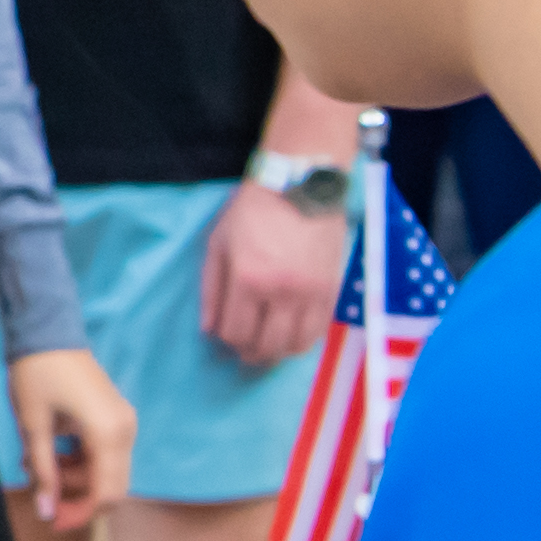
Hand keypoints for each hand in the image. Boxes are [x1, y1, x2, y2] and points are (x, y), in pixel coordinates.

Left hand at [5, 348, 138, 534]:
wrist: (48, 331)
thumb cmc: (37, 374)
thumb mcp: (34, 427)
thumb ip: (43, 472)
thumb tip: (46, 513)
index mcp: (108, 434)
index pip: (107, 494)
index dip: (81, 514)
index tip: (53, 522)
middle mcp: (125, 431)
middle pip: (111, 487)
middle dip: (77, 499)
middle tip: (42, 500)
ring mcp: (124, 422)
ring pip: (107, 471)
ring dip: (74, 479)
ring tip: (36, 466)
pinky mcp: (116, 417)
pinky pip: (104, 454)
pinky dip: (80, 462)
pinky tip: (51, 454)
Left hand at [194, 183, 339, 372]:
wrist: (301, 187)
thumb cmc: (252, 212)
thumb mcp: (218, 243)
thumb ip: (211, 289)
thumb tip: (208, 329)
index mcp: (248, 279)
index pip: (235, 332)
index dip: (227, 341)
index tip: (225, 336)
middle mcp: (281, 292)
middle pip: (265, 346)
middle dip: (251, 354)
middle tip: (245, 352)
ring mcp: (311, 294)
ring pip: (295, 345)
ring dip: (278, 353)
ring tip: (268, 347)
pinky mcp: (332, 290)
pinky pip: (319, 331)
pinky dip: (303, 341)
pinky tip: (292, 337)